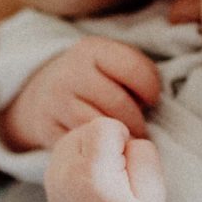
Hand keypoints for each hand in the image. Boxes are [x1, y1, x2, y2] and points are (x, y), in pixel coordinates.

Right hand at [2, 37, 163, 151]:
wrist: (41, 96)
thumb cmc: (92, 81)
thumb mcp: (110, 63)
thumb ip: (135, 71)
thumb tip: (160, 101)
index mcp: (91, 49)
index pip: (135, 70)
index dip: (152, 91)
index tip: (151, 101)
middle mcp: (70, 72)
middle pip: (120, 104)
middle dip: (137, 122)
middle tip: (140, 131)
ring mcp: (56, 101)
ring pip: (102, 127)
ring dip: (121, 140)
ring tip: (125, 141)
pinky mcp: (47, 128)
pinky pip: (84, 145)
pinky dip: (100, 151)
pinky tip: (105, 149)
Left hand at [45, 117, 167, 201]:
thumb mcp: (154, 191)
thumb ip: (143, 153)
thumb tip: (124, 137)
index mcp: (91, 174)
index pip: (103, 125)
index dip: (122, 137)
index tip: (127, 163)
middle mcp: (64, 172)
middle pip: (87, 127)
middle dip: (106, 141)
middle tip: (117, 171)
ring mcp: (52, 176)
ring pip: (75, 135)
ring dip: (92, 147)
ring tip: (105, 174)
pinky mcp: (48, 179)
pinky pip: (66, 149)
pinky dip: (80, 156)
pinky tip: (91, 178)